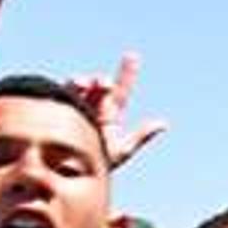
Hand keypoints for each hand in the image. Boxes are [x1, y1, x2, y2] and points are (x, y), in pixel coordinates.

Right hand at [69, 53, 169, 170]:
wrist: (72, 172)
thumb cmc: (99, 162)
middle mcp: (95, 106)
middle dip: (102, 81)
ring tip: (84, 84)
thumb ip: (141, 136)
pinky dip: (69, 86)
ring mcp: (78, 105)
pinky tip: (73, 86)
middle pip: (100, 85)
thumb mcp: (122, 150)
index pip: (121, 90)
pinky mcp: (63, 108)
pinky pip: (64, 92)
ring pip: (82, 85)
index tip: (132, 56)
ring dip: (84, 81)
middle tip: (104, 84)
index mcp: (111, 113)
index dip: (127, 72)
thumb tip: (164, 124)